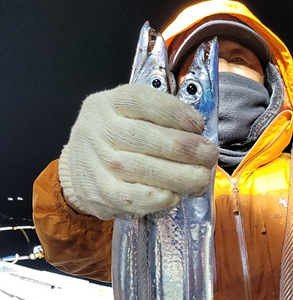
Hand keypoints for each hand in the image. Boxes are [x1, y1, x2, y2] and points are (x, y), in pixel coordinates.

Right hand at [58, 84, 217, 218]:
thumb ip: (156, 116)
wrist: (76, 167)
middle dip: (189, 149)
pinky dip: (161, 198)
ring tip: (201, 179)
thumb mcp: (126, 113)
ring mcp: (99, 162)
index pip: (144, 102)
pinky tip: (176, 195)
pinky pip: (136, 197)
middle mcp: (101, 129)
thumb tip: (198, 134)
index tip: (199, 125)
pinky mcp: (102, 193)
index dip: (177, 113)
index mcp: (110, 103)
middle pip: (151, 139)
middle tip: (209, 156)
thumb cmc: (114, 137)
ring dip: (182, 176)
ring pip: (146, 170)